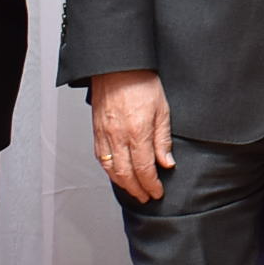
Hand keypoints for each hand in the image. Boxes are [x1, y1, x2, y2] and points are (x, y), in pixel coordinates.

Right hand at [91, 69, 175, 200]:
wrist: (117, 67)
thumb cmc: (141, 83)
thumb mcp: (162, 110)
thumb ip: (163, 139)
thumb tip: (167, 163)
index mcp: (137, 132)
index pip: (144, 168)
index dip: (151, 184)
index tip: (157, 192)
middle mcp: (118, 137)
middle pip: (126, 174)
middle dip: (137, 190)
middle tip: (146, 197)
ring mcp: (105, 135)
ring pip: (111, 169)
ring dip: (123, 184)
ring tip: (133, 190)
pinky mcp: (96, 131)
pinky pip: (100, 157)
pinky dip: (109, 170)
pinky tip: (117, 174)